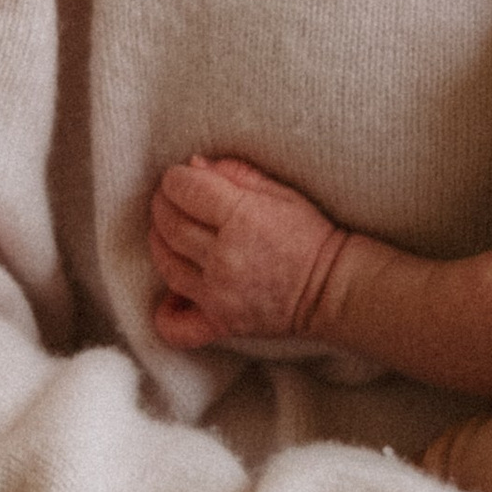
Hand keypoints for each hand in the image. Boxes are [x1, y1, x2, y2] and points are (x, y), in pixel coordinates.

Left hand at [147, 156, 348, 348]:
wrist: (333, 288)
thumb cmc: (309, 234)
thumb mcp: (280, 192)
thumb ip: (235, 174)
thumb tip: (193, 164)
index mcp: (242, 218)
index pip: (186, 190)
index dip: (175, 178)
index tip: (180, 176)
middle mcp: (225, 258)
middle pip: (170, 225)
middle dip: (162, 204)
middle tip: (169, 198)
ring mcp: (219, 294)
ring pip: (167, 265)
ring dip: (159, 242)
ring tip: (167, 231)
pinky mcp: (221, 323)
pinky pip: (177, 326)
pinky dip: (165, 313)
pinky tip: (170, 296)